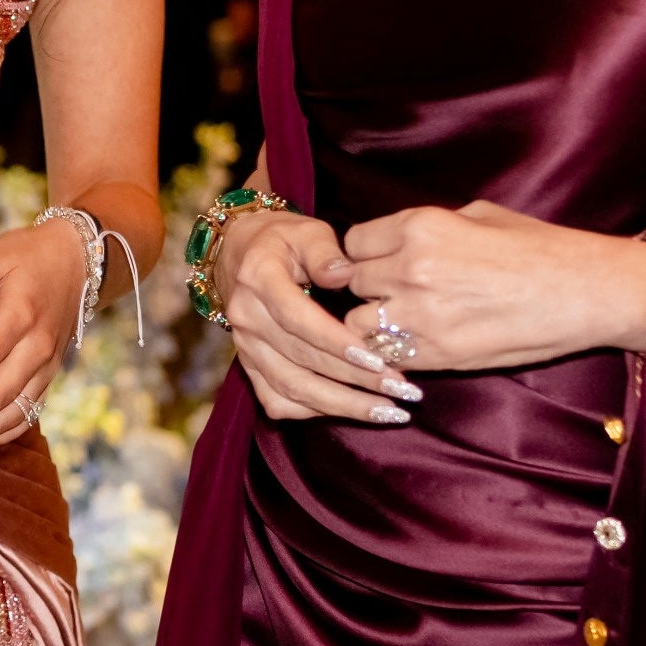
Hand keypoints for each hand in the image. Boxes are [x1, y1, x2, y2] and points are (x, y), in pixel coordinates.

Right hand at [214, 207, 416, 424]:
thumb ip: (326, 253)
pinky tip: (352, 412)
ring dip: (342, 405)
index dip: (336, 343)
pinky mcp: (249, 366)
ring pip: (292, 388)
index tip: (377, 360)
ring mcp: (245, 346)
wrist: (241, 253)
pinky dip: (314, 413)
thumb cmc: (285, 241)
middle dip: (356, 379)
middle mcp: (246, 317)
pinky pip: (278, 401)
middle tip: (403, 388)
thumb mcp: (307, 232)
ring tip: (389, 411)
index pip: (297, 318)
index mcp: (259, 279)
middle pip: (302, 359)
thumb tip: (345, 274)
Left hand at [337, 200, 645, 372]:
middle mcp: (410, 268)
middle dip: (371, 288)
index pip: (354, 242)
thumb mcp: (477, 215)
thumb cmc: (539, 248)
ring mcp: (421, 314)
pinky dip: (395, 354)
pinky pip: (388, 355)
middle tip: (396, 294)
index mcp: (419, 227)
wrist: (585, 292)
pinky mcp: (438, 354)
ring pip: (360, 323)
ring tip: (405, 322)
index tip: (381, 261)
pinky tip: (420, 345)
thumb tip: (396, 238)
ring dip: (376, 324)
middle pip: (354, 283)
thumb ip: (427, 227)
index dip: (366, 253)